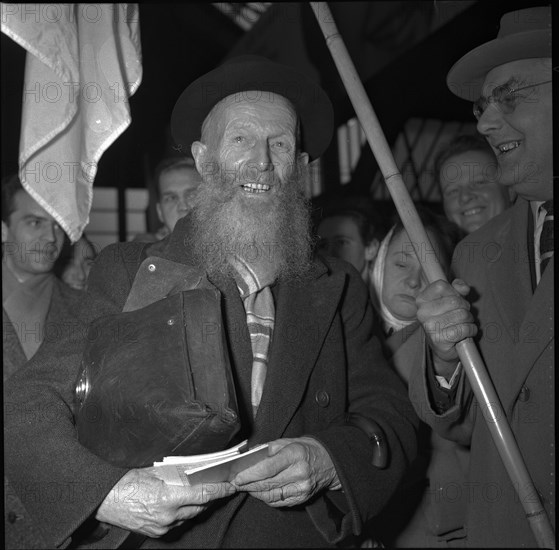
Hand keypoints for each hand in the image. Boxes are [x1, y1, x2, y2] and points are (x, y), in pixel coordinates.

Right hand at [95, 467, 235, 536]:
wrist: (106, 499)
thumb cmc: (128, 482)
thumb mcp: (156, 472)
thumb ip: (177, 474)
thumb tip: (194, 472)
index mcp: (169, 498)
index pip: (203, 495)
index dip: (220, 491)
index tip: (231, 486)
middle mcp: (168, 515)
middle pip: (199, 507)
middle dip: (210, 498)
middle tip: (218, 487)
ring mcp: (162, 527)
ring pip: (189, 516)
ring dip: (196, 506)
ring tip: (199, 494)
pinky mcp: (156, 532)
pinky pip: (177, 523)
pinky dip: (182, 513)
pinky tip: (180, 504)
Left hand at [231, 437, 339, 506]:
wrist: (330, 461)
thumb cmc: (307, 449)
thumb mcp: (288, 441)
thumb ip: (269, 449)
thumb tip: (249, 455)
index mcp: (294, 454)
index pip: (267, 468)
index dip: (249, 475)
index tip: (237, 477)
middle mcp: (299, 473)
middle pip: (267, 484)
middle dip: (249, 485)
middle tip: (237, 482)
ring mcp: (301, 488)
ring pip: (271, 495)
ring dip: (255, 492)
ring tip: (246, 487)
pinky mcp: (302, 498)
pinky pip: (278, 501)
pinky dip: (266, 498)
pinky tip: (260, 492)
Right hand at [416, 279, 476, 376]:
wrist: (443, 347)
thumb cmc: (448, 320)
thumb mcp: (451, 300)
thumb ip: (457, 289)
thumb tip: (463, 287)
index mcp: (422, 300)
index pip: (441, 286)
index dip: (454, 291)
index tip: (456, 299)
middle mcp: (422, 312)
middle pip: (455, 301)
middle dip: (465, 308)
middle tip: (462, 315)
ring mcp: (429, 326)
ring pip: (462, 315)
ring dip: (469, 320)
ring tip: (463, 324)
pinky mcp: (439, 339)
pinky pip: (464, 329)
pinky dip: (471, 330)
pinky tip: (466, 333)